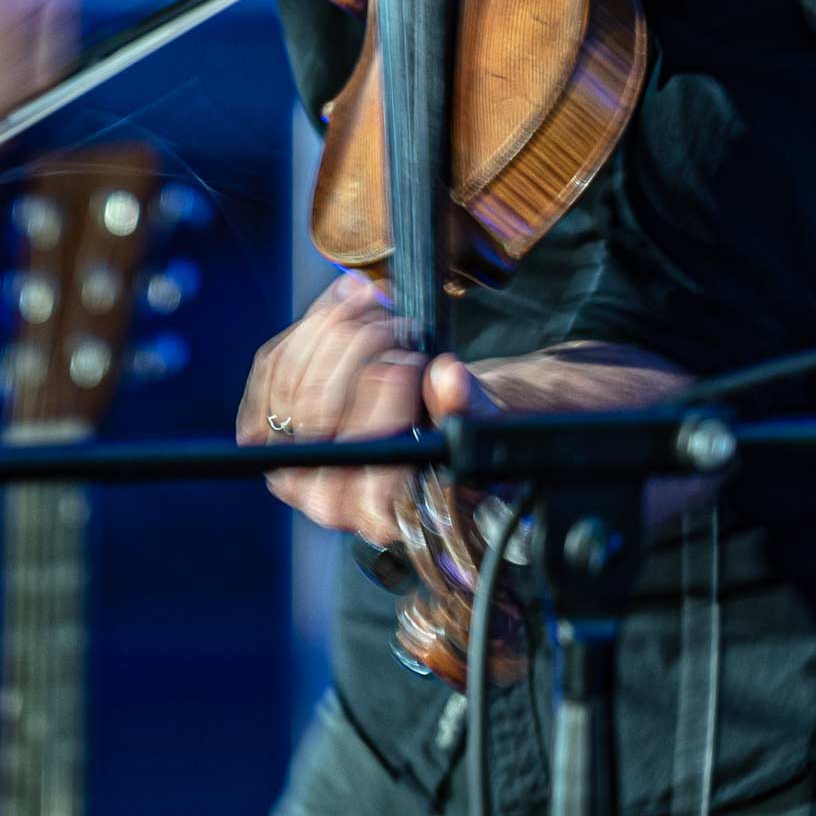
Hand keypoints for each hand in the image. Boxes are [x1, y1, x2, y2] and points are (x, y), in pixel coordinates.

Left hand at [234, 273, 695, 541]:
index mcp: (406, 519)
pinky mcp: (311, 410)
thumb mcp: (525, 428)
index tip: (415, 366)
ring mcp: (326, 455)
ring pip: (285, 397)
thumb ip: (485, 417)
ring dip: (334, 336)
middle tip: (406, 332)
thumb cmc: (536, 429)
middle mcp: (354, 499)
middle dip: (355, 363)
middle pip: (308, 433)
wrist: (529, 415)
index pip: (352, 489)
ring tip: (386, 311)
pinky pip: (279, 371)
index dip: (371, 420)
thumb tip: (448, 387)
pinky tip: (358, 297)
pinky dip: (316, 323)